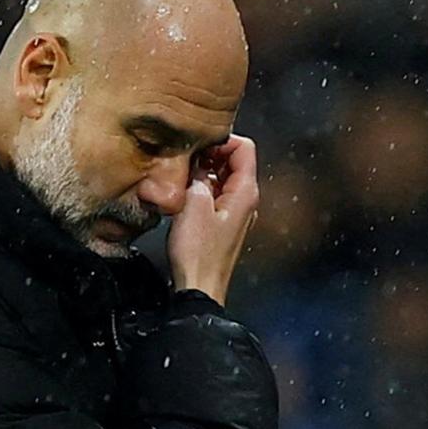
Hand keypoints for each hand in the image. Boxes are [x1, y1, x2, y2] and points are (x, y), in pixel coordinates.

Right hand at [166, 135, 258, 305]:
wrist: (199, 288)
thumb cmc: (199, 254)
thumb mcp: (193, 204)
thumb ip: (197, 174)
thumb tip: (195, 160)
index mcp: (246, 192)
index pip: (243, 146)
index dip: (220, 140)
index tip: (197, 146)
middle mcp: (246, 200)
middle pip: (233, 160)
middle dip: (208, 155)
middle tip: (184, 161)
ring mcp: (235, 212)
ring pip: (221, 178)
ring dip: (201, 173)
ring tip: (181, 179)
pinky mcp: (222, 223)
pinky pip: (214, 195)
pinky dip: (200, 189)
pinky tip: (183, 197)